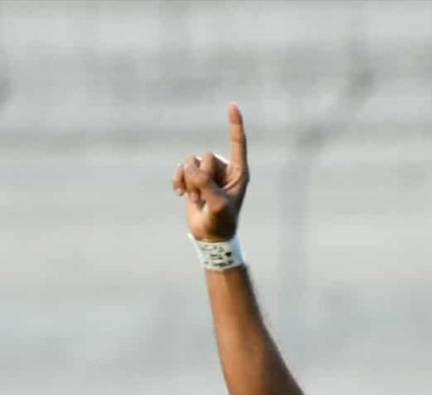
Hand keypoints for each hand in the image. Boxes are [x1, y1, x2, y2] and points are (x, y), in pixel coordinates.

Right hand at [171, 104, 248, 240]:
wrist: (210, 236)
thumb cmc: (221, 222)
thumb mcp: (217, 205)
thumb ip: (206, 184)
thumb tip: (191, 168)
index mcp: (239, 173)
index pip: (237, 144)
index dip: (235, 125)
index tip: (233, 105)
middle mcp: (224, 169)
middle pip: (205, 157)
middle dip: (201, 178)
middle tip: (204, 199)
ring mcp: (208, 172)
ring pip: (191, 162)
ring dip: (190, 183)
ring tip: (196, 200)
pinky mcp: (193, 177)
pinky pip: (181, 168)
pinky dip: (178, 180)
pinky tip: (179, 194)